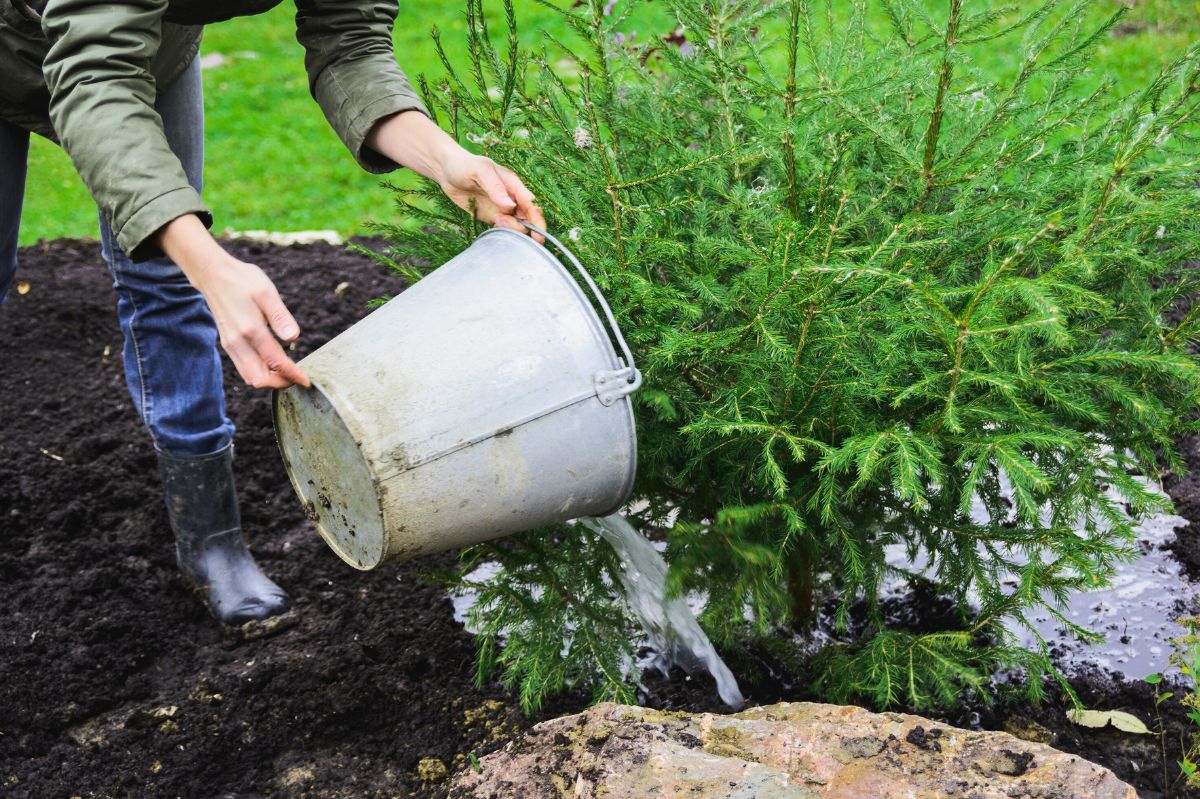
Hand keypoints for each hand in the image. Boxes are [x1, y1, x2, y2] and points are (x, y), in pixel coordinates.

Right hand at [158, 215, 309, 389]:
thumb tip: (294, 337)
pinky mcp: (228, 344)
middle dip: (280, 383)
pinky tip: (273, 364)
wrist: (213, 275)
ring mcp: (230, 345)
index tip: (306, 380)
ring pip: (249, 377)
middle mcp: (237, 342)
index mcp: (250, 330)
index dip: (292, 375)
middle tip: (297, 377)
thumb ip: (280, 316)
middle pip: (258, 379)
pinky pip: (244, 368)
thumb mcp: (267, 292)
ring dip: (270, 380)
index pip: (275, 362)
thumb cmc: (243, 281)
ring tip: (288, 373)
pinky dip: (260, 373)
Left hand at [438, 151, 546, 242]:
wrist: (446, 171)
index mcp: (513, 185)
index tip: (538, 235)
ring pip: (516, 226)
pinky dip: (502, 232)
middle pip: (527, 218)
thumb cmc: (464, 165)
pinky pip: (503, 229)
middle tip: (502, 222)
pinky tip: (492, 225)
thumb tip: (511, 206)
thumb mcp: (480, 171)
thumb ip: (496, 188)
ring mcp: (502, 209)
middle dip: (523, 227)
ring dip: (511, 230)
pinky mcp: (492, 217)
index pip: (531, 204)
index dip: (538, 221)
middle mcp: (511, 198)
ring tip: (495, 221)